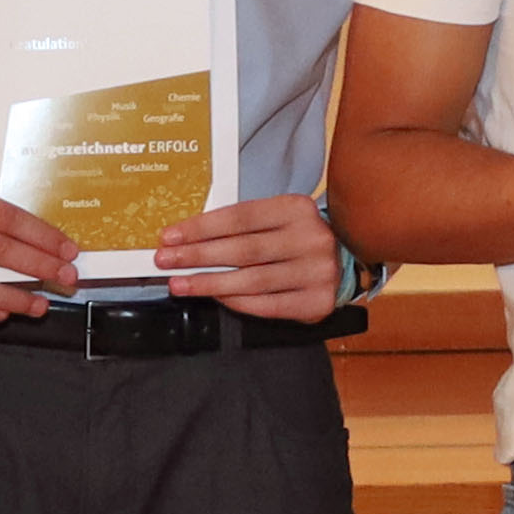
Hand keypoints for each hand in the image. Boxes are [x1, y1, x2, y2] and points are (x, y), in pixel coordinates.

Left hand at [156, 190, 344, 318]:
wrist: (348, 260)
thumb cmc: (297, 238)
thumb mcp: (277, 218)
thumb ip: (243, 225)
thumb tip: (188, 239)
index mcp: (297, 208)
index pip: (239, 217)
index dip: (200, 228)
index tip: (169, 237)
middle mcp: (311, 238)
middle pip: (243, 249)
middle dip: (197, 256)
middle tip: (165, 261)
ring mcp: (317, 272)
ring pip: (252, 280)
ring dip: (209, 283)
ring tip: (180, 284)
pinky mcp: (317, 301)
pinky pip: (267, 305)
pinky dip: (236, 302)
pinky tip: (214, 297)